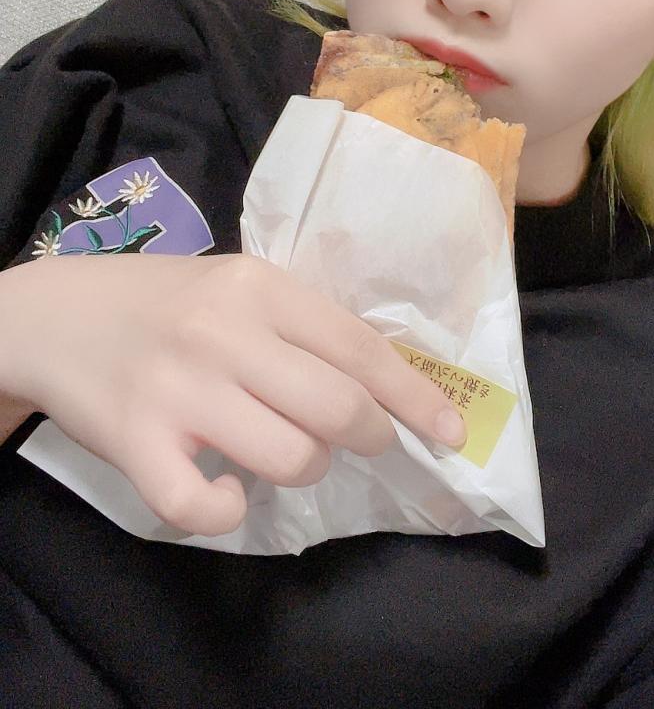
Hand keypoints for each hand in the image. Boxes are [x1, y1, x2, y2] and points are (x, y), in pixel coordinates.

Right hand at [1, 254, 465, 535]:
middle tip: (359, 439)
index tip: (452, 434)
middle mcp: (224, 333)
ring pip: (290, 459)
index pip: (359, 347)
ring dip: (303, 468)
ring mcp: (179, 389)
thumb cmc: (167, 302)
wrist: (58, 314)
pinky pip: (205, 506)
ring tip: (276, 448)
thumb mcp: (238, 286)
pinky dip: (226, 509)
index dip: (414, 396)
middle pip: (337, 409)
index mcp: (260, 286)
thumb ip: (301, 326)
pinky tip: (221, 486)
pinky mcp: (135, 441)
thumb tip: (382, 385)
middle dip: (367, 437)